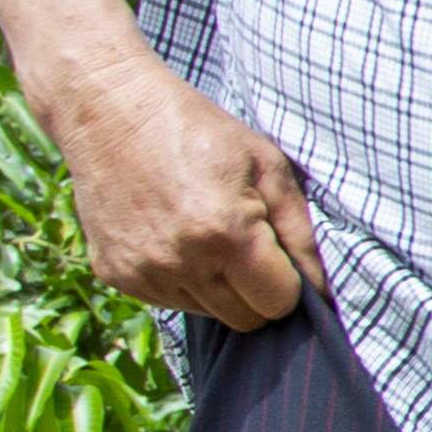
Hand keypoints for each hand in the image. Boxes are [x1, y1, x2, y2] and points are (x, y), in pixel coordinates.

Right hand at [47, 54, 319, 327]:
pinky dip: (183, 280)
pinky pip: (169, 301)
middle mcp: (181, 263)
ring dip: (219, 287)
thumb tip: (321, 290)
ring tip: (208, 234)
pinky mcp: (115, 276)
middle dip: (257, 290)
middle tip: (248, 245)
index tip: (280, 254)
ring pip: (208, 314)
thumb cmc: (200, 131)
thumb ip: (301, 233)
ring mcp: (143, 273)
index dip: (289, 282)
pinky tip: (176, 236)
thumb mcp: (268, 165)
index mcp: (225, 234)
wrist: (110, 112)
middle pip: (245, 318)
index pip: (278, 303)